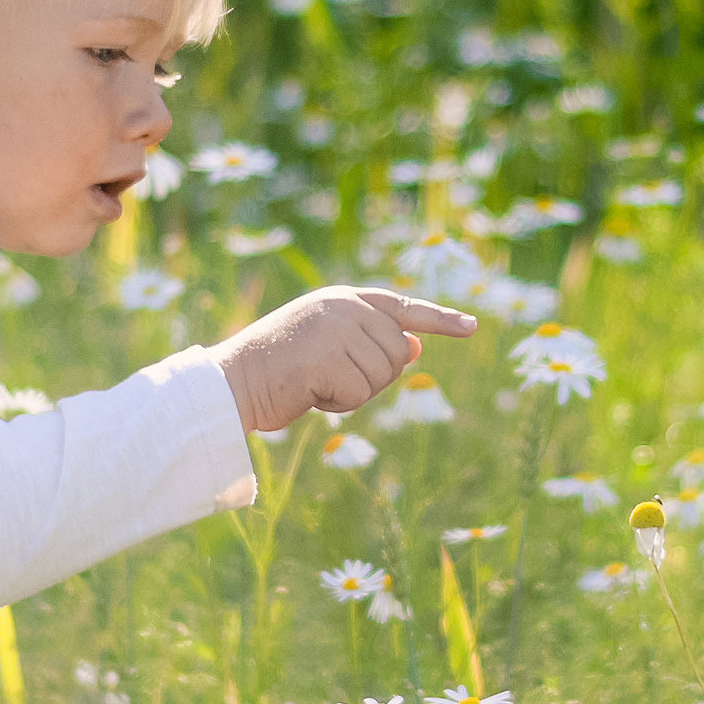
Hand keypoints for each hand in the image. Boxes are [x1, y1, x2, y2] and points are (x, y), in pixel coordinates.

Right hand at [209, 286, 476, 433]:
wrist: (231, 382)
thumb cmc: (278, 369)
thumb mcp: (329, 347)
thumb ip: (369, 342)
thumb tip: (415, 345)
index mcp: (343, 299)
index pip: (402, 306)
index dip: (440, 319)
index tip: (471, 326)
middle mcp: (343, 308)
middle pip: (396, 354)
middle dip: (373, 377)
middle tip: (330, 379)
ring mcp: (336, 331)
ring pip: (383, 376)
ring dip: (355, 392)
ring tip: (316, 383)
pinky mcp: (329, 358)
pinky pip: (362, 394)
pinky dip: (340, 404)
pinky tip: (311, 394)